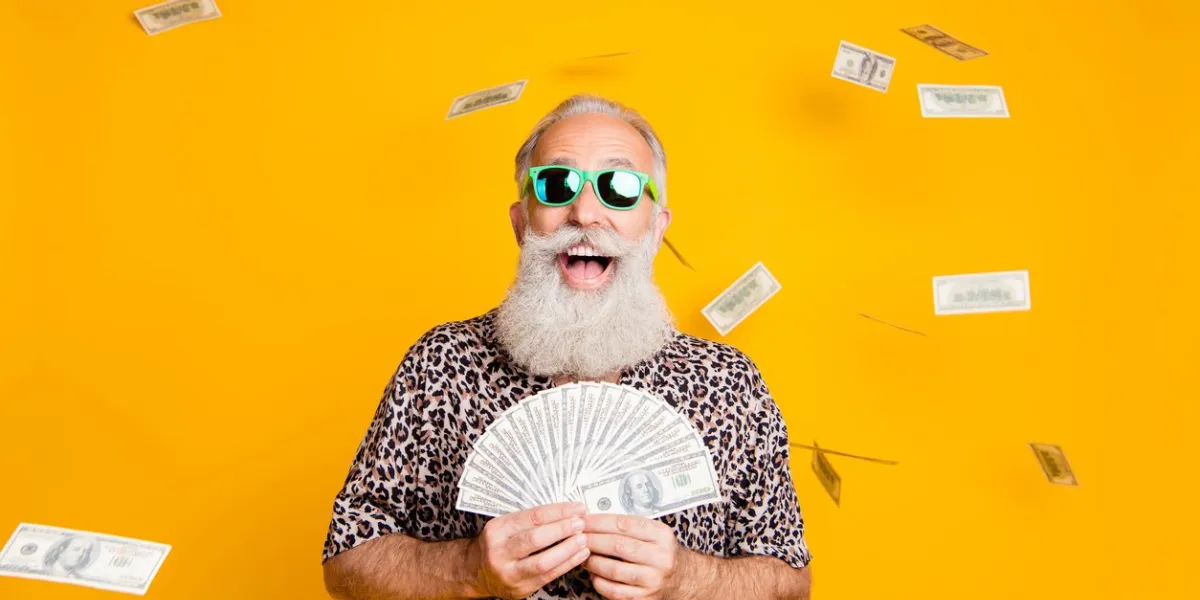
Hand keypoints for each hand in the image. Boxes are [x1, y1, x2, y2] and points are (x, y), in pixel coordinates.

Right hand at [465, 502, 590, 599]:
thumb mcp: (504, 526)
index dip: (558, 512)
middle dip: (563, 529)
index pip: (532, 517)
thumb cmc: (496, 545)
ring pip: (543, 561)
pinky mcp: (519, 589)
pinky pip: (547, 576)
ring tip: (583, 540)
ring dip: (567, 550)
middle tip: (581, 523)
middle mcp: (499, 551)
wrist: (474, 572)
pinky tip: (579, 556)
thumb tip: (566, 511)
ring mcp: (508, 572)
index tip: (577, 508)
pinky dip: (567, 564)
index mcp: (497, 529)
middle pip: (536, 538)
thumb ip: (530, 520)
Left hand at [582, 514, 693, 599]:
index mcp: (662, 535)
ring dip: (592, 562)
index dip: (599, 522)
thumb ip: (629, 525)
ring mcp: (653, 580)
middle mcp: (661, 557)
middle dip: (592, 540)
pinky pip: (614, 591)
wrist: (681, 578)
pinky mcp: (644, 598)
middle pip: (618, 546)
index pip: (624, 525)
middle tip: (577, 536)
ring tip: (583, 555)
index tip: (583, 520)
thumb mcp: (654, 532)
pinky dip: (599, 581)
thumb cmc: (660, 551)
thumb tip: (594, 520)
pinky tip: (594, 574)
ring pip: (614, 570)